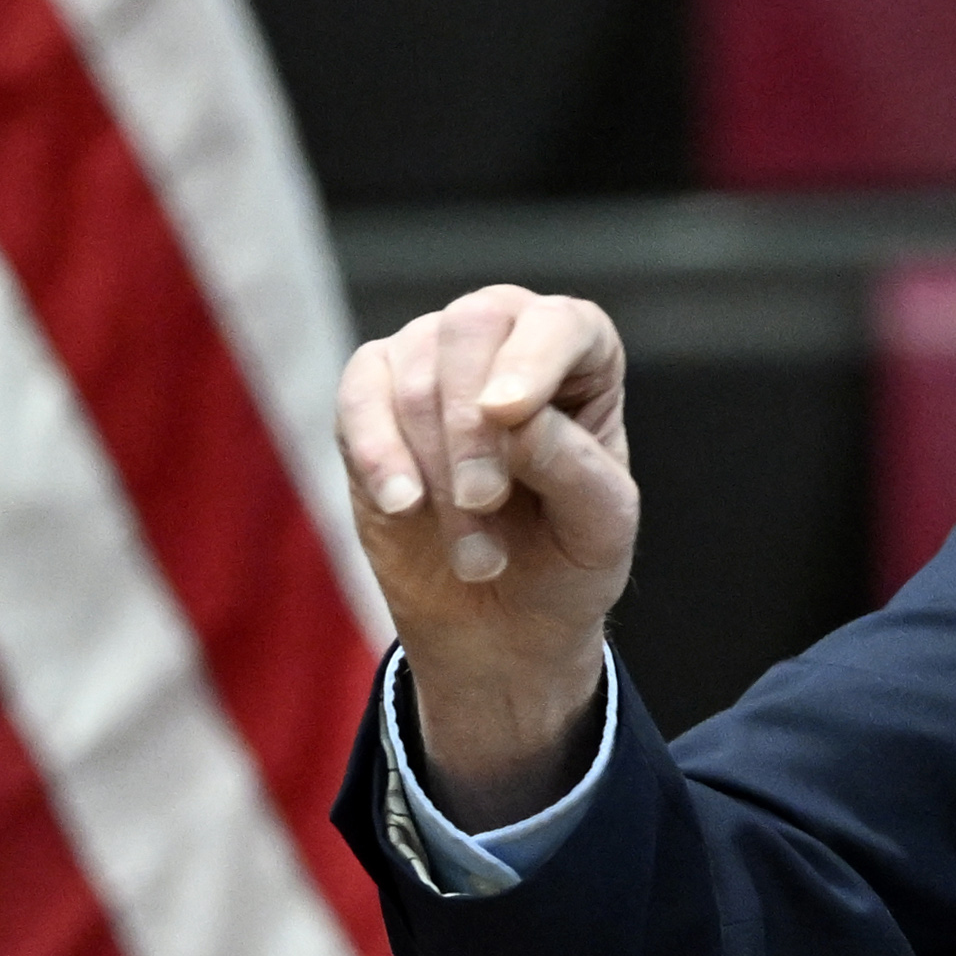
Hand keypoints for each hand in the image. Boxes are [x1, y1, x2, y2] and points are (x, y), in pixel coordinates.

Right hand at [336, 286, 637, 824]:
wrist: (501, 634)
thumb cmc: (567, 574)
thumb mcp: (600, 539)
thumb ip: (577, 476)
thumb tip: (523, 424)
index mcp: (579, 364)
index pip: (561, 321)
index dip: (534, 357)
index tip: (512, 417)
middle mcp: (504, 350)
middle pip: (475, 330)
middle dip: (472, 426)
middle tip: (486, 517)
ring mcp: (430, 370)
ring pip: (409, 365)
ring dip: (429, 460)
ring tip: (468, 548)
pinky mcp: (370, 408)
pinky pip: (356, 393)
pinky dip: (371, 444)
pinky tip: (397, 503)